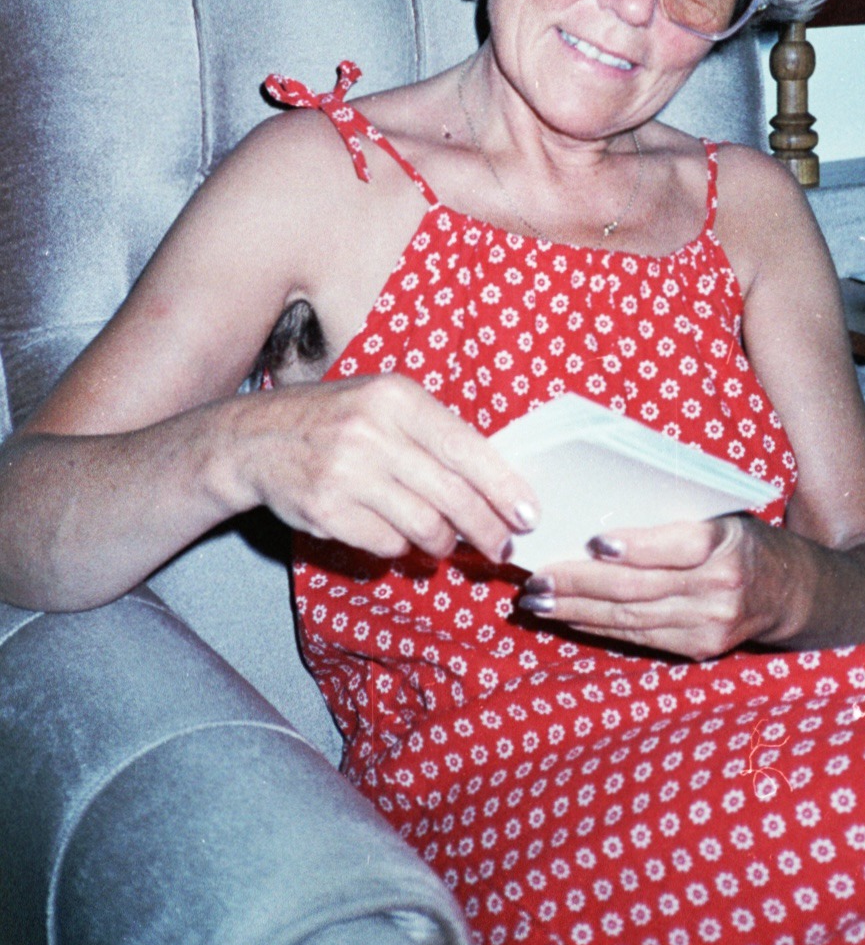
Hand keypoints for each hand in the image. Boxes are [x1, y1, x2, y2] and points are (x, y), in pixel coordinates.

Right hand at [228, 373, 538, 563]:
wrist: (256, 439)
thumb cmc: (337, 420)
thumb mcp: (386, 404)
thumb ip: (436, 435)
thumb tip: (498, 486)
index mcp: (397, 397)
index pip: (467, 449)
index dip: (504, 488)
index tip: (528, 516)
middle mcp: (372, 432)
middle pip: (453, 496)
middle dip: (486, 529)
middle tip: (499, 546)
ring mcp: (346, 473)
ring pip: (424, 526)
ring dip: (443, 543)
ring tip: (444, 541)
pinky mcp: (326, 510)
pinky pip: (387, 544)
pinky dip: (400, 547)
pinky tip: (397, 536)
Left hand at [514, 514, 797, 659]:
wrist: (790, 592)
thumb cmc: (742, 538)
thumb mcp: (722, 513)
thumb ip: (673, 514)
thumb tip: (600, 508)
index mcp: (727, 543)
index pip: (678, 545)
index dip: (636, 547)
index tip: (594, 542)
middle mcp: (719, 588)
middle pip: (639, 589)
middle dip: (581, 585)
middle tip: (537, 579)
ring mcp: (709, 625)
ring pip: (631, 619)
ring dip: (577, 612)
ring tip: (537, 602)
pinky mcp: (698, 648)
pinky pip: (638, 638)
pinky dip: (597, 628)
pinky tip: (568, 618)